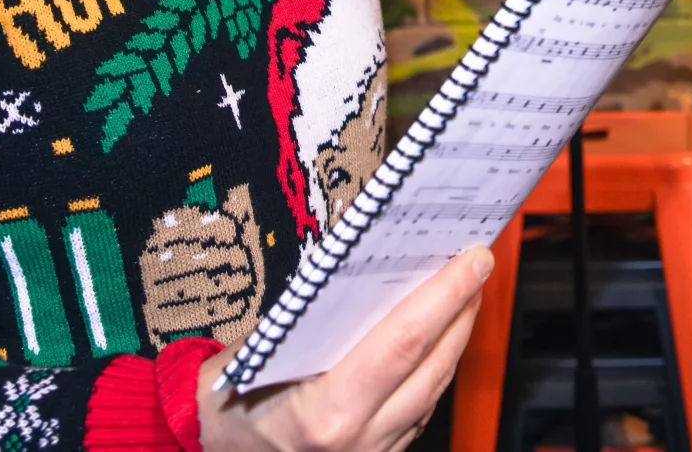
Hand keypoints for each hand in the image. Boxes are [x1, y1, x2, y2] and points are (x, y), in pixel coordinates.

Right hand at [196, 248, 490, 451]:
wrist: (213, 449)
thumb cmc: (227, 398)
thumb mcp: (260, 349)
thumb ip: (316, 318)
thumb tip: (372, 267)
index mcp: (328, 412)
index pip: (404, 341)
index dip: (445, 296)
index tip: (472, 260)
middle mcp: (358, 439)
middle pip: (432, 364)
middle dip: (462, 309)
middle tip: (479, 262)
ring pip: (435, 388)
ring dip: (457, 337)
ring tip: (466, 291)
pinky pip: (422, 409)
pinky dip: (436, 368)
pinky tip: (441, 336)